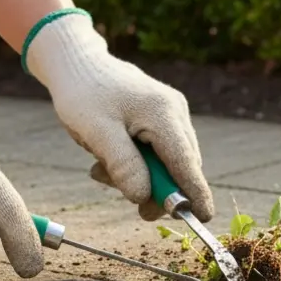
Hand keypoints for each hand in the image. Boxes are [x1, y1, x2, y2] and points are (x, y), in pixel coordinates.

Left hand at [24, 11, 213, 222]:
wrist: (75, 61)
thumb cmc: (82, 93)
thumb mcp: (96, 132)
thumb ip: (123, 165)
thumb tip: (143, 197)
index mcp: (162, 114)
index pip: (185, 162)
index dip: (195, 193)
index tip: (205, 218)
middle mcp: (174, 111)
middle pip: (181, 165)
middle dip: (159, 190)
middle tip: (135, 208)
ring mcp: (170, 111)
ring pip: (169, 160)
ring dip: (143, 176)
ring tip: (102, 170)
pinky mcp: (162, 115)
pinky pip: (159, 150)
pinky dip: (139, 163)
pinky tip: (109, 158)